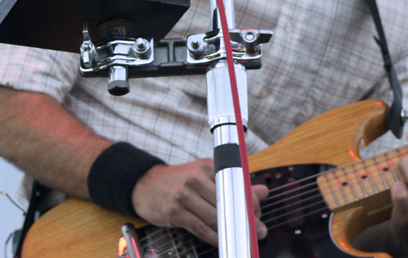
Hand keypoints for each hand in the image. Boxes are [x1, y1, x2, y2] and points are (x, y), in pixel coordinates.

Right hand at [131, 158, 268, 245]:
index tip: (258, 215)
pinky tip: (221, 241)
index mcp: (206, 166)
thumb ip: (234, 185)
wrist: (144, 185)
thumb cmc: (177, 181)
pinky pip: (200, 228)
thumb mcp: (204, 176)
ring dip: (231, 231)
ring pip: (215, 217)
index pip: (236, 185)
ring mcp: (184, 195)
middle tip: (256, 230)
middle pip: (227, 202)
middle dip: (244, 219)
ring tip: (242, 238)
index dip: (250, 202)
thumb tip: (263, 192)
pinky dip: (214, 237)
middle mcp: (195, 178)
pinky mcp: (175, 212)